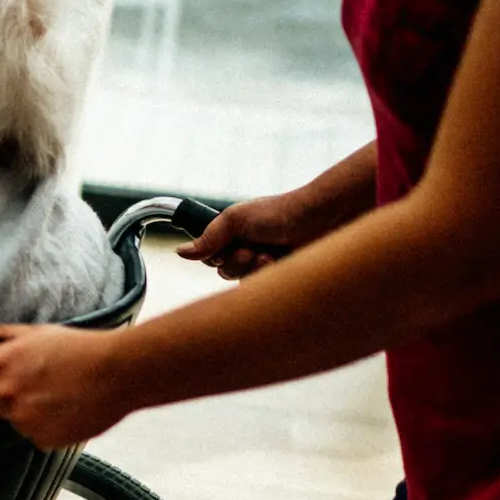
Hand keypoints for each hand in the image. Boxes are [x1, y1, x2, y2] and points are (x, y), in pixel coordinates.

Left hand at [0, 325, 132, 448]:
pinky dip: (50, 428)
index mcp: (0, 365)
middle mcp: (7, 393)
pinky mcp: (43, 439)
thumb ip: (3, 336)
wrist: (120, 371)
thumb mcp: (38, 333)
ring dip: (33, 413)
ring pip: (18, 421)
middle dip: (14, 396)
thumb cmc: (82, 348)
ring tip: (61, 395)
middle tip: (44, 383)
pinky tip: (68, 410)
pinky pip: (37, 436)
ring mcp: (24, 419)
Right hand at [178, 193, 317, 279]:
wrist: (320, 218)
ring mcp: (262, 263)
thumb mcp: (235, 220)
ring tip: (270, 253)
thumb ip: (207, 237)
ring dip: (252, 267)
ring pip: (240, 281)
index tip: (227, 245)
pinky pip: (259, 287)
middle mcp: (245, 249)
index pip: (209, 256)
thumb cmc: (280, 212)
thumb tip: (180, 252)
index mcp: (233, 234)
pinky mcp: (278, 275)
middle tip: (251, 248)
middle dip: (236, 261)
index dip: (214, 255)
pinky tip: (279, 261)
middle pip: (223, 271)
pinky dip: (267, 274)